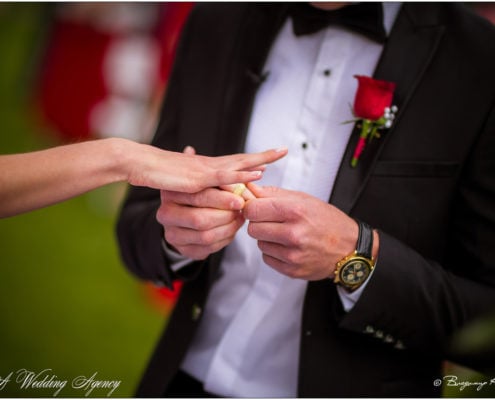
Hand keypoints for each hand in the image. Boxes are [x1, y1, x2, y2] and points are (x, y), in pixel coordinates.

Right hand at [124, 140, 287, 192]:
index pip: (236, 162)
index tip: (271, 155)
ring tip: (277, 157)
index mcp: (209, 167)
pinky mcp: (199, 177)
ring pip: (237, 165)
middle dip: (264, 155)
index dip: (253, 159)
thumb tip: (202, 179)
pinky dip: (241, 175)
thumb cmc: (161, 174)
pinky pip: (224, 177)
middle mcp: (210, 165)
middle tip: (284, 149)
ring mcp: (206, 169)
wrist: (142, 164)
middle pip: (242, 158)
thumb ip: (197, 180)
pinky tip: (255, 174)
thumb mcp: (183, 180)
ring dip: (257, 162)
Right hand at [157, 146, 248, 259]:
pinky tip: (233, 230)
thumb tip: (192, 149)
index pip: (197, 196)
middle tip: (242, 209)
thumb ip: (201, 165)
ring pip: (206, 236)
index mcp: (169, 195)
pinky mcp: (184, 250)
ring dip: (229, 228)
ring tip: (241, 218)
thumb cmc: (193, 193)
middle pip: (200, 219)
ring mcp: (173, 235)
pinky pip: (209, 249)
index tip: (240, 197)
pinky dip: (225, 240)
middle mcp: (166, 216)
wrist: (181, 220)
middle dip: (226, 215)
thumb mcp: (195, 176)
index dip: (221, 197)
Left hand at [243, 183, 366, 280]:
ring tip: (284, 234)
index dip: (251, 207)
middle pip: (253, 228)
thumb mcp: (303, 199)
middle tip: (272, 221)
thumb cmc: (326, 219)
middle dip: (258, 223)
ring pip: (259, 244)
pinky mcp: (292, 270)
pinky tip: (288, 246)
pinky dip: (274, 252)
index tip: (257, 207)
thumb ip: (273, 194)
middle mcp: (294, 234)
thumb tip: (248, 188)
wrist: (350, 248)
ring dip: (267, 238)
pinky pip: (267, 258)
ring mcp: (292, 255)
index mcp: (295, 211)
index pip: (253, 209)